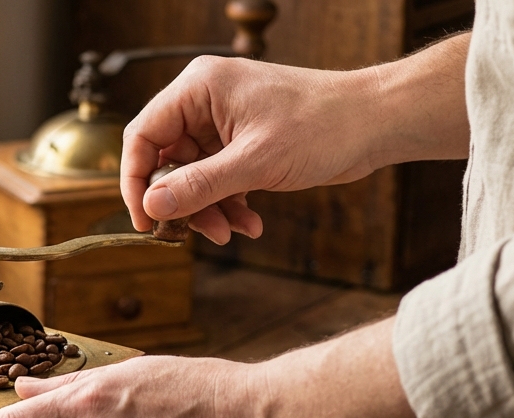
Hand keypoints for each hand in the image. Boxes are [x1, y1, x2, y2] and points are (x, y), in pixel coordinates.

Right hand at [122, 56, 386, 245]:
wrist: (376, 123)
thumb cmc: (324, 125)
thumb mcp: (255, 161)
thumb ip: (198, 185)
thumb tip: (151, 205)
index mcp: (199, 89)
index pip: (143, 135)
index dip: (136, 180)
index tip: (145, 219)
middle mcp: (205, 102)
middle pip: (166, 161)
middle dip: (184, 202)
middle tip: (199, 233)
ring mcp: (222, 124)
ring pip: (191, 177)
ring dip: (209, 209)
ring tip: (233, 230)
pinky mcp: (241, 144)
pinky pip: (216, 180)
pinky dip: (228, 205)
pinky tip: (249, 223)